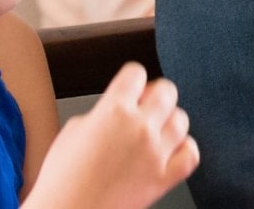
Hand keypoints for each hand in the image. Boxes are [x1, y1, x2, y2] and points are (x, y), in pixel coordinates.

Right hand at [27, 62, 200, 208]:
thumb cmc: (62, 179)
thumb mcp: (73, 130)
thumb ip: (102, 113)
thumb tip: (117, 111)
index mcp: (113, 110)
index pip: (136, 73)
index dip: (132, 79)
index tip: (131, 87)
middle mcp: (139, 128)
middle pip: (167, 91)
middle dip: (156, 95)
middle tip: (147, 105)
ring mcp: (155, 153)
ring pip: (181, 120)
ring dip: (169, 121)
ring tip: (156, 130)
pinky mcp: (164, 178)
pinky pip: (191, 154)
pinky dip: (185, 149)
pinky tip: (171, 150)